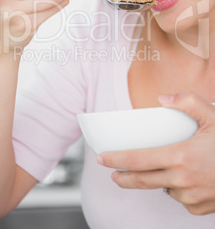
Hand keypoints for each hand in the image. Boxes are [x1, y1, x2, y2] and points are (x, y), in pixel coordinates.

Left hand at [97, 92, 214, 214]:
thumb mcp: (212, 115)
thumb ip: (187, 102)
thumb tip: (163, 99)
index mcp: (181, 155)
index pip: (139, 159)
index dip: (117, 159)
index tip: (103, 159)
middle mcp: (183, 179)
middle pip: (143, 181)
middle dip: (124, 178)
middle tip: (114, 175)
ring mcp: (192, 196)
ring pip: (164, 189)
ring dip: (159, 180)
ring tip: (165, 168)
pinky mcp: (201, 208)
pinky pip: (181, 199)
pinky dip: (178, 189)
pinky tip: (187, 178)